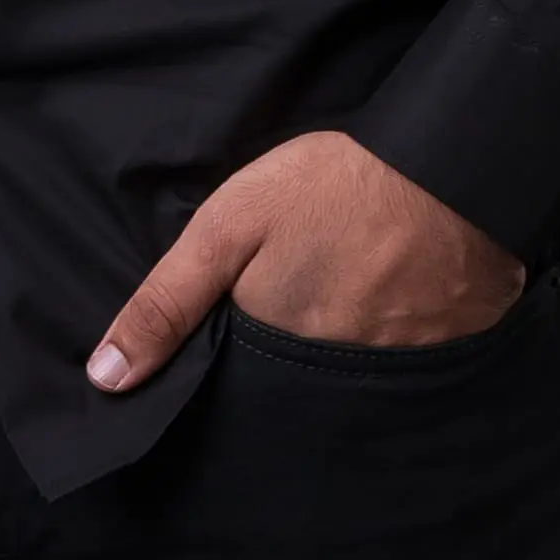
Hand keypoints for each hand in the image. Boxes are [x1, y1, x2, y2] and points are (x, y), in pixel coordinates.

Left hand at [87, 131, 524, 388]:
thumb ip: (166, 302)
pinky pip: (418, 374)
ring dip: (354, 352)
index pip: (243, 390)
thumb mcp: (228, 227)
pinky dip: (408, 348)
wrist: (454, 165)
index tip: (250, 325)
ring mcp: (402, 376)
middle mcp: (339, 383)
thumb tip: (106, 379)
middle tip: (314, 299)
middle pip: (300, 394)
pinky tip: (406, 305)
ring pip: (359, 384)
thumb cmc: (333, 189)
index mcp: (278, 353)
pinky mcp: (453, 359)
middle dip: (295, 362)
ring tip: (357, 300)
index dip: (238, 365)